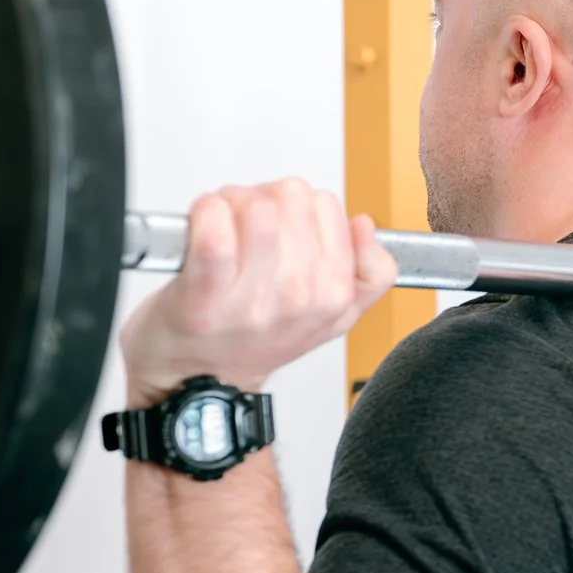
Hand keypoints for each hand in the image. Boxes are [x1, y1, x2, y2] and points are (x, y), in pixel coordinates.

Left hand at [118, 180, 396, 405]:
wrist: (202, 376)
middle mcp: (299, 296)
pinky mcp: (204, 292)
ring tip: (224, 226)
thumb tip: (363, 225)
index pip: (328, 205)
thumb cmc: (254, 339)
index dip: (300, 206)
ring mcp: (253, 296)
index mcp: (335, 295)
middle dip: (266, 199)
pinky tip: (203, 223)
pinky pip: (212, 224)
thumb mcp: (333, 317)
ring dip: (233, 203)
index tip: (284, 227)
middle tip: (249, 227)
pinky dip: (204, 212)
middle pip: (292, 197)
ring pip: (255, 205)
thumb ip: (370, 274)